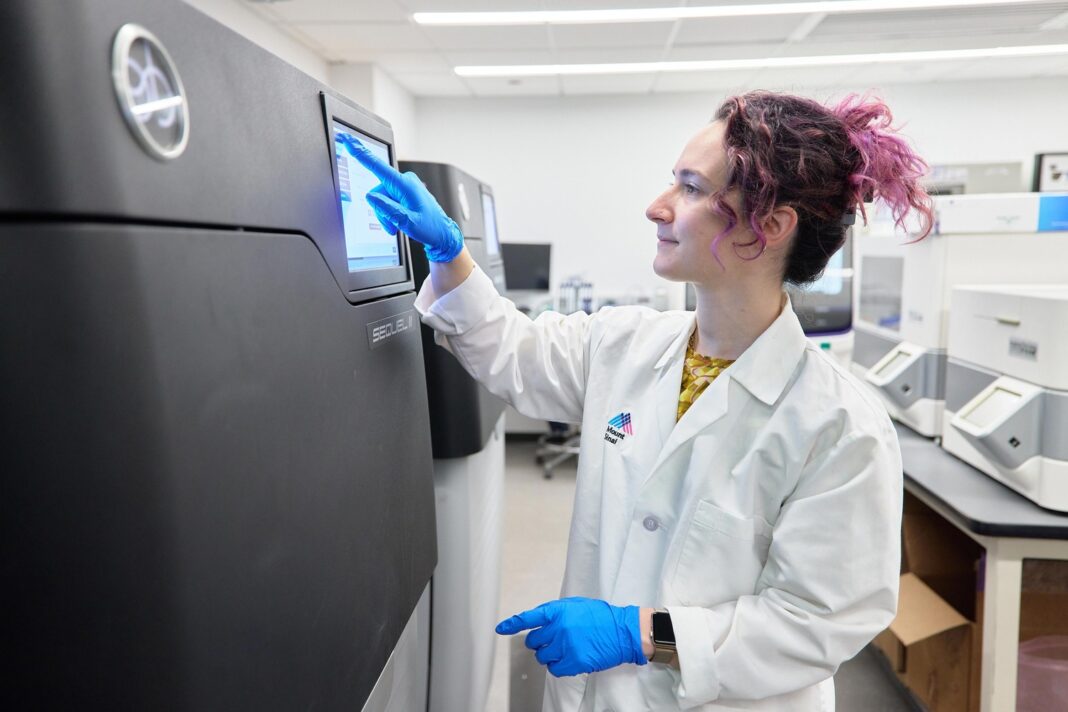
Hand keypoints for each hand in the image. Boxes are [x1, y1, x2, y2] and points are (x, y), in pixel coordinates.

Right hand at [335, 133, 464, 262]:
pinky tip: (398, 221)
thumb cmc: (431, 227)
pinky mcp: (404, 191)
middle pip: (377, 192)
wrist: (443, 233)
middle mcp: (404, 181)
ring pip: (381, 198)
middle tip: (392, 225)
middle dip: (380, 210)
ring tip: (397, 225)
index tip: (347, 140)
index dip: (360, 153)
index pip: (377, 166)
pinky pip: (388, 200)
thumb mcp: (407, 222)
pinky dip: (390, 212)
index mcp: (405, 184)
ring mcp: (404, 185)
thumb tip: (371, 197)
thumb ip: (388, 209)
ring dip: (385, 214)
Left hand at [495, 597, 646, 676]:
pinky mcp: (574, 662)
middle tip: (552, 641)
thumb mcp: (576, 605)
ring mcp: (566, 646)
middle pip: (533, 641)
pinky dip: (558, 666)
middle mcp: (559, 627)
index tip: (501, 628)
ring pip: (542, 657)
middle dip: (539, 642)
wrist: (622, 631)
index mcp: (558, 611)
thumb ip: (556, 612)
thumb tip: (540, 621)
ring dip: (549, 655)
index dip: (512, 624)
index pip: (528, 618)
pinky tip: (568, 659)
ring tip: (564, 649)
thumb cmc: (601, 617)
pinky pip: (554, 669)